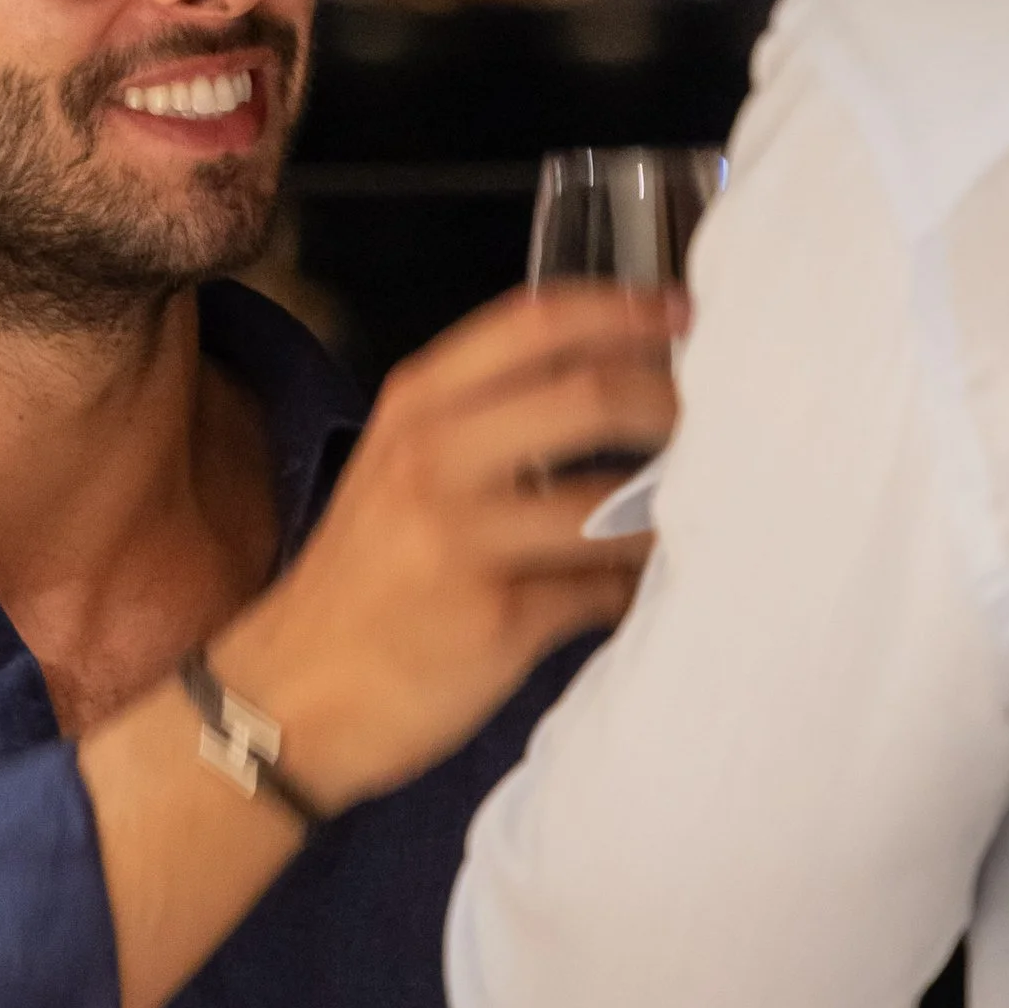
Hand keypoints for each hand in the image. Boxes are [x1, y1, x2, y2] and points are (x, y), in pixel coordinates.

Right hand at [219, 283, 681, 809]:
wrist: (283, 697)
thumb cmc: (359, 584)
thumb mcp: (395, 474)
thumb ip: (484, 426)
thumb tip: (615, 396)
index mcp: (415, 407)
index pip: (536, 322)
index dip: (627, 310)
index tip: (691, 315)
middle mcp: (434, 458)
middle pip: (590, 394)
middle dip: (675, 402)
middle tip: (724, 418)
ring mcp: (462, 539)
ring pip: (613, 501)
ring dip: (676, 507)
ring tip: (711, 509)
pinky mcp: (494, 619)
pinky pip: (606, 590)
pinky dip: (642, 587)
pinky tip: (655, 589)